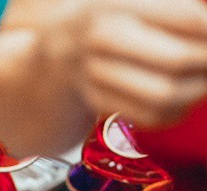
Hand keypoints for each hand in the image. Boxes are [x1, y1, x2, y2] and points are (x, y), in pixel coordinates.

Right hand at [73, 0, 206, 126]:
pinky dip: (177, 109)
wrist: (61, 42)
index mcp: (116, 4)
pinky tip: (181, 96)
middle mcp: (100, 40)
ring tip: (202, 78)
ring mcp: (95, 74)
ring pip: (165, 94)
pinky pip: (151, 116)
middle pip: (177, 59)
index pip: (188, 19)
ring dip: (196, 89)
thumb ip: (177, 10)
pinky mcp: (98, 101)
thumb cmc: (116, 13)